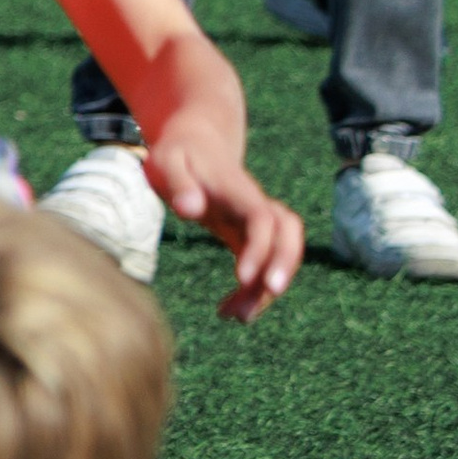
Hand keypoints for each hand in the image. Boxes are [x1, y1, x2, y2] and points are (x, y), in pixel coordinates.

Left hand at [143, 124, 304, 322]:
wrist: (196, 141)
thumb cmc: (179, 153)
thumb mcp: (168, 161)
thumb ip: (178, 183)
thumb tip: (190, 211)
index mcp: (237, 188)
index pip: (262, 218)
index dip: (260, 248)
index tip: (242, 278)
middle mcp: (254, 204)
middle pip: (289, 233)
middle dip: (284, 267)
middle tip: (263, 299)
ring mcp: (256, 221)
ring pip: (280, 253)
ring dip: (266, 288)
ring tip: (237, 318)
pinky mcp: (249, 236)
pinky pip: (262, 265)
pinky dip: (251, 291)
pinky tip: (227, 312)